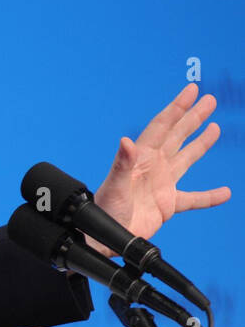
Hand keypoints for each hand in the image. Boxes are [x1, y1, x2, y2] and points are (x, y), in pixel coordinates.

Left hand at [91, 83, 231, 255]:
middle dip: (192, 117)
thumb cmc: (103, 209)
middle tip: (209, 100)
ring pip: (187, 158)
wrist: (103, 235)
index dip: (177, 107)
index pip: (162, 126)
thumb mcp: (115, 186)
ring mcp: (162, 183)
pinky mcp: (168, 203)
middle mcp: (153, 166)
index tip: (191, 90)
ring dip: (201, 143)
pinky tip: (224, 192)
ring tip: (215, 127)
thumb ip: (122, 164)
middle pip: (177, 135)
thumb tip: (126, 141)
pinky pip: (194, 199)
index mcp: (141, 157)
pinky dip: (209, 196)